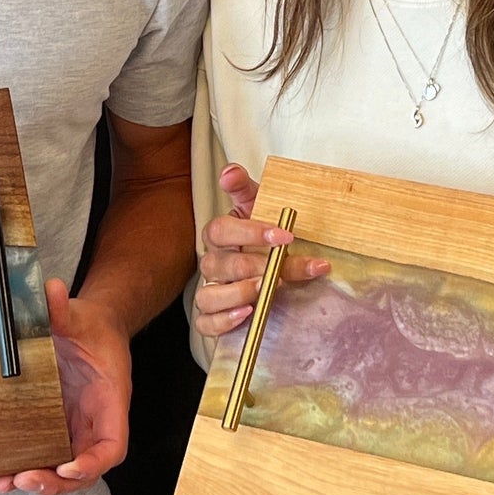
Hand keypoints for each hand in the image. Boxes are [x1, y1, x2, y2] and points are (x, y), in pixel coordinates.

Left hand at [0, 279, 131, 494]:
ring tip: (5, 482)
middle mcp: (95, 422)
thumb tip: (50, 289)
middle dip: (57, 482)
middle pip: (84, 469)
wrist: (89, 326)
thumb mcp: (79, 316)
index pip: (111, 447)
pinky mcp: (57, 426)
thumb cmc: (93, 326)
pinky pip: (45, 454)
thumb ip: (64, 309)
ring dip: (37, 481)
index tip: (67, 468)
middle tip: (25, 480)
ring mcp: (75, 427)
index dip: (92, 464)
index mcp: (110, 402)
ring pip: (62, 468)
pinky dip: (25, 466)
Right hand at [191, 162, 330, 340]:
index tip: (285, 236)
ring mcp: (211, 290)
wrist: (274, 265)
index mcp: (220, 235)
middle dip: (252, 266)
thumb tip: (230, 171)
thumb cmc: (264, 234)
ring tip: (264, 291)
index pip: (223, 230)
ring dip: (237, 294)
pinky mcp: (213, 316)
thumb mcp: (259, 205)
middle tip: (279, 269)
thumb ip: (244, 188)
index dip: (251, 232)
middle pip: (219, 265)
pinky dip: (224, 321)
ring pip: (209, 295)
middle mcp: (213, 263)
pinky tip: (247, 314)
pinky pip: (207, 322)